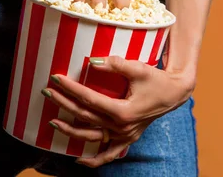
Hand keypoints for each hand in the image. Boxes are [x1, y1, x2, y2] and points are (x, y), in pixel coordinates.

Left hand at [43, 56, 194, 167]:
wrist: (175, 93)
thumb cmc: (157, 79)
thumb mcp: (138, 69)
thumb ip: (115, 64)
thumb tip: (91, 61)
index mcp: (123, 111)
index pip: (90, 100)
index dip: (71, 89)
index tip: (56, 78)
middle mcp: (122, 127)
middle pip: (86, 117)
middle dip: (64, 103)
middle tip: (47, 92)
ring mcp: (125, 135)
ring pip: (91, 137)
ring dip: (70, 131)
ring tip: (52, 122)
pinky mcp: (128, 137)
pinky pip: (109, 154)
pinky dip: (94, 160)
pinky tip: (78, 161)